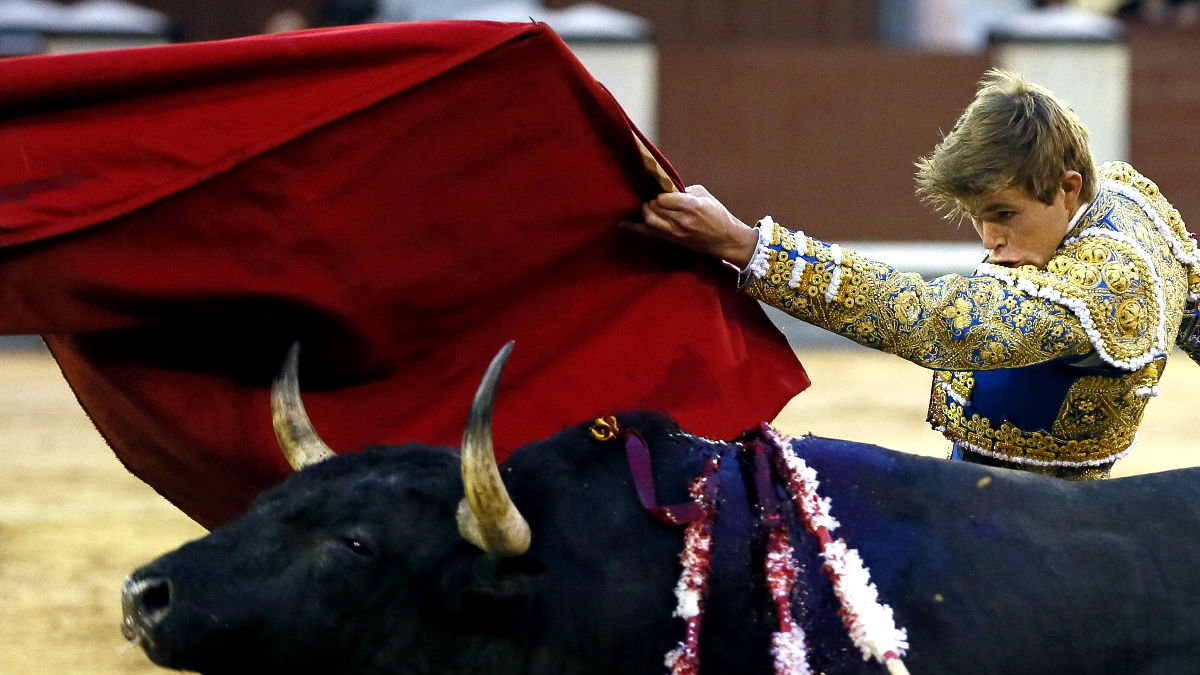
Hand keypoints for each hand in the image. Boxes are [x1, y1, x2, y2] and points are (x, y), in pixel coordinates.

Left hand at [622, 185, 758, 268]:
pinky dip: (634, 229)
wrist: (726, 240)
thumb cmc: (718, 214)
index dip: (661, 195)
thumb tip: (665, 187)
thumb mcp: (704, 195)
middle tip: (656, 201)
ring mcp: (676, 233)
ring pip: (649, 220)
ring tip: (650, 208)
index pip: (662, 198)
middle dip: (652, 202)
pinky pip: (649, 234)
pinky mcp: (673, 241)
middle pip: (654, 208)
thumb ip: (683, 190)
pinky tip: (622, 225)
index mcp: (691, 206)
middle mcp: (681, 221)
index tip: (664, 194)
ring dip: (646, 211)